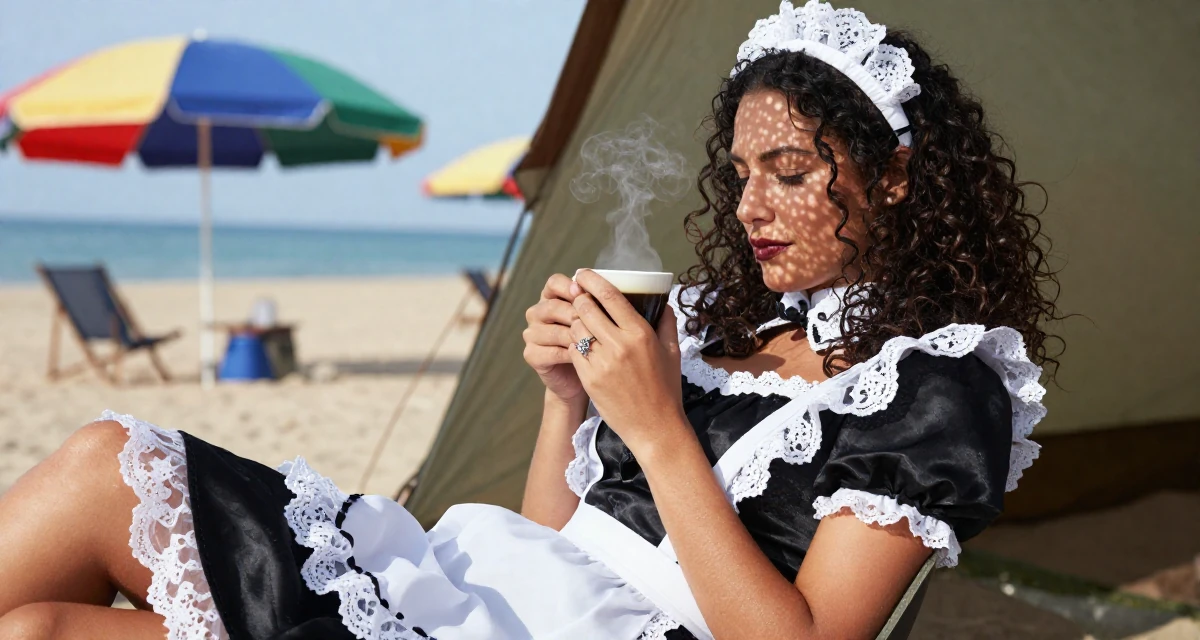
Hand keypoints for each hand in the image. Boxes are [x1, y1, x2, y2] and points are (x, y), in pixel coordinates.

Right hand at [523, 274, 586, 403]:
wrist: (580, 376)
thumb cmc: (592, 341)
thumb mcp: (596, 319)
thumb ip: (596, 304)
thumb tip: (605, 292)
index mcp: (551, 297)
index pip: (554, 283)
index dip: (569, 286)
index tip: (586, 293)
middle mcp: (537, 313)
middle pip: (552, 306)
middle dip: (576, 314)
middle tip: (596, 323)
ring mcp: (531, 334)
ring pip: (552, 331)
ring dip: (575, 336)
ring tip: (595, 342)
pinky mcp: (531, 354)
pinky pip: (551, 352)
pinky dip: (570, 354)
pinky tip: (586, 356)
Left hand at [567, 269, 687, 455]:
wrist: (655, 428)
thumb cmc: (666, 388)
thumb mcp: (672, 352)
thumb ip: (666, 322)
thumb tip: (661, 299)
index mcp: (641, 334)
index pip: (610, 296)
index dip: (592, 280)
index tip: (582, 273)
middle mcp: (620, 345)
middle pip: (586, 308)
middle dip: (578, 299)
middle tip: (576, 295)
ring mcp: (602, 363)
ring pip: (576, 329)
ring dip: (575, 322)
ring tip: (579, 322)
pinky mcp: (589, 379)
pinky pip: (573, 351)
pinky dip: (574, 344)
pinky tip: (580, 344)